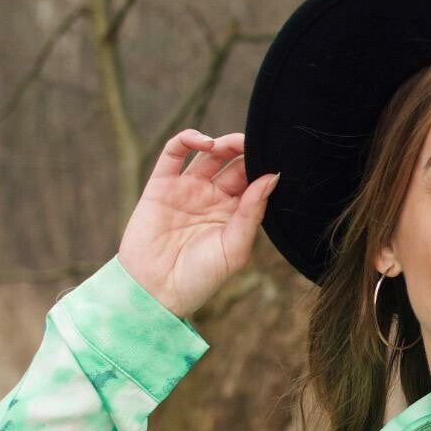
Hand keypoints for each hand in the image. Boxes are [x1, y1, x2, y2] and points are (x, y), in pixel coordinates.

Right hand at [116, 129, 278, 317]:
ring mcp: (186, 189)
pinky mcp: (161, 185)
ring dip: (223, 142)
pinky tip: (205, 143)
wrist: (155, 292)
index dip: (263, 166)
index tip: (276, 158)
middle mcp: (212, 197)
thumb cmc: (199, 278)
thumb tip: (272, 177)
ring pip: (208, 154)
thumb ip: (252, 212)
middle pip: (234, 162)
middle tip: (258, 143)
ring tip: (231, 144)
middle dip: (246, 150)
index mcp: (234, 213)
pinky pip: (174, 152)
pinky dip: (189, 139)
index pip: (253, 180)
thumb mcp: (234, 248)